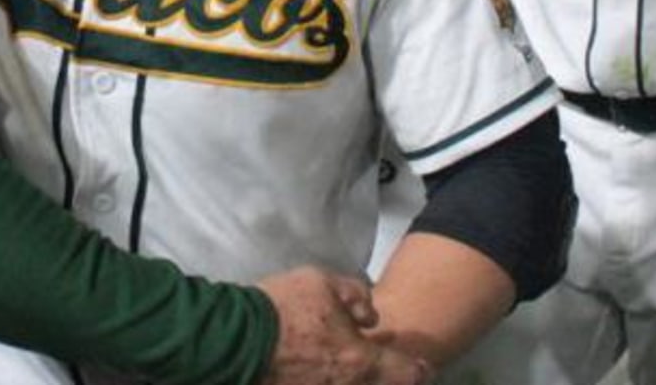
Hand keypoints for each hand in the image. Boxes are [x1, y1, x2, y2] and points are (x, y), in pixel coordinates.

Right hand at [256, 266, 428, 384]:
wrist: (233, 341)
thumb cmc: (282, 309)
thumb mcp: (322, 281)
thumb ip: (355, 294)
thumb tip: (370, 315)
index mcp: (360, 361)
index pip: (407, 374)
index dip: (418, 369)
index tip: (422, 365)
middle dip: (387, 377)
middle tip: (386, 366)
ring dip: (357, 378)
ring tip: (348, 365)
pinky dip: (331, 380)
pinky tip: (323, 371)